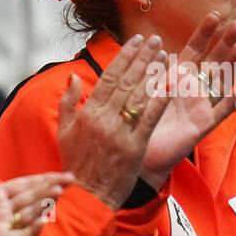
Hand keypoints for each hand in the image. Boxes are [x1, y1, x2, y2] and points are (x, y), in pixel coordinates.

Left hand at [0, 171, 74, 235]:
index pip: (26, 184)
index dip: (45, 178)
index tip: (66, 175)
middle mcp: (3, 211)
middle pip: (32, 196)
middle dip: (52, 187)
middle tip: (72, 179)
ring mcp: (2, 225)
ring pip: (29, 213)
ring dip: (44, 203)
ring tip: (58, 193)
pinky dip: (31, 230)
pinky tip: (41, 222)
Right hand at [57, 35, 169, 207]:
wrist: (87, 196)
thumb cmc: (77, 164)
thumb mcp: (64, 132)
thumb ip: (68, 102)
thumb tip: (74, 77)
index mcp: (87, 113)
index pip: (109, 77)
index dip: (124, 56)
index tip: (137, 40)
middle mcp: (103, 119)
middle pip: (126, 81)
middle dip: (142, 58)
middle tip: (155, 40)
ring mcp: (119, 133)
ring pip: (138, 95)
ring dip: (153, 72)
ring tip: (164, 54)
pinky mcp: (134, 148)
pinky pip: (149, 119)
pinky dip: (160, 100)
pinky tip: (171, 84)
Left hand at [140, 13, 235, 188]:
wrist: (138, 151)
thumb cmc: (141, 119)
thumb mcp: (145, 88)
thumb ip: (154, 69)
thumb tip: (157, 43)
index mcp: (177, 78)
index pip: (194, 50)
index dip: (204, 33)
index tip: (215, 14)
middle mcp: (193, 88)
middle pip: (213, 61)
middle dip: (225, 42)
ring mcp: (201, 105)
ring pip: (220, 80)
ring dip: (232, 63)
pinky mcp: (204, 124)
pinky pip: (224, 108)